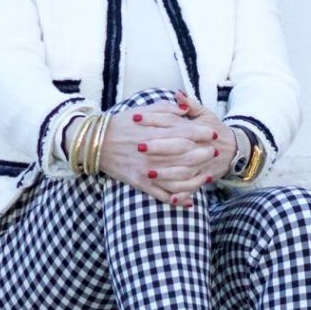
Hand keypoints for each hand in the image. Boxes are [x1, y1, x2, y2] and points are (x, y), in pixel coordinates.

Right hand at [68, 92, 233, 206]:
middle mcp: (152, 152)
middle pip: (185, 155)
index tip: (214, 134)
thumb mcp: (143, 110)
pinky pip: (161, 194)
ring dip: (195, 178)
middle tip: (215, 152)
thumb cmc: (122, 124)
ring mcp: (146, 170)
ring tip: (206, 175)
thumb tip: (185, 109)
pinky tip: (189, 200)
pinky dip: (176, 199)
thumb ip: (166, 109)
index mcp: (153, 132)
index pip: (185, 133)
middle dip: (204, 154)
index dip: (202, 133)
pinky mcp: (140, 183)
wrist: (95, 143)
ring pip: (177, 177)